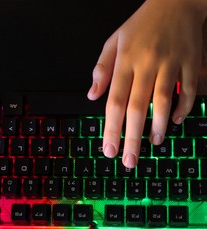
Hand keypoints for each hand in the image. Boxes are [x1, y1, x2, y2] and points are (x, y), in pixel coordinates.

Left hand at [87, 0, 206, 167]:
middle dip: (131, 137)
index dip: (111, 128)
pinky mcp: (190, 63)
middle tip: (128, 160)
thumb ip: (101, 69)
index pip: (114, 102)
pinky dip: (184, 108)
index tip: (108, 149)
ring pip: (163, 101)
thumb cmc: (141, 25)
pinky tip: (176, 122)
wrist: (176, 1)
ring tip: (153, 144)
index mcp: (124, 61)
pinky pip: (189, 90)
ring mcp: (170, 63)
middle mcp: (146, 64)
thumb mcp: (113, 41)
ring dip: (159, 126)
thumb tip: (92, 96)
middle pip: (136, 108)